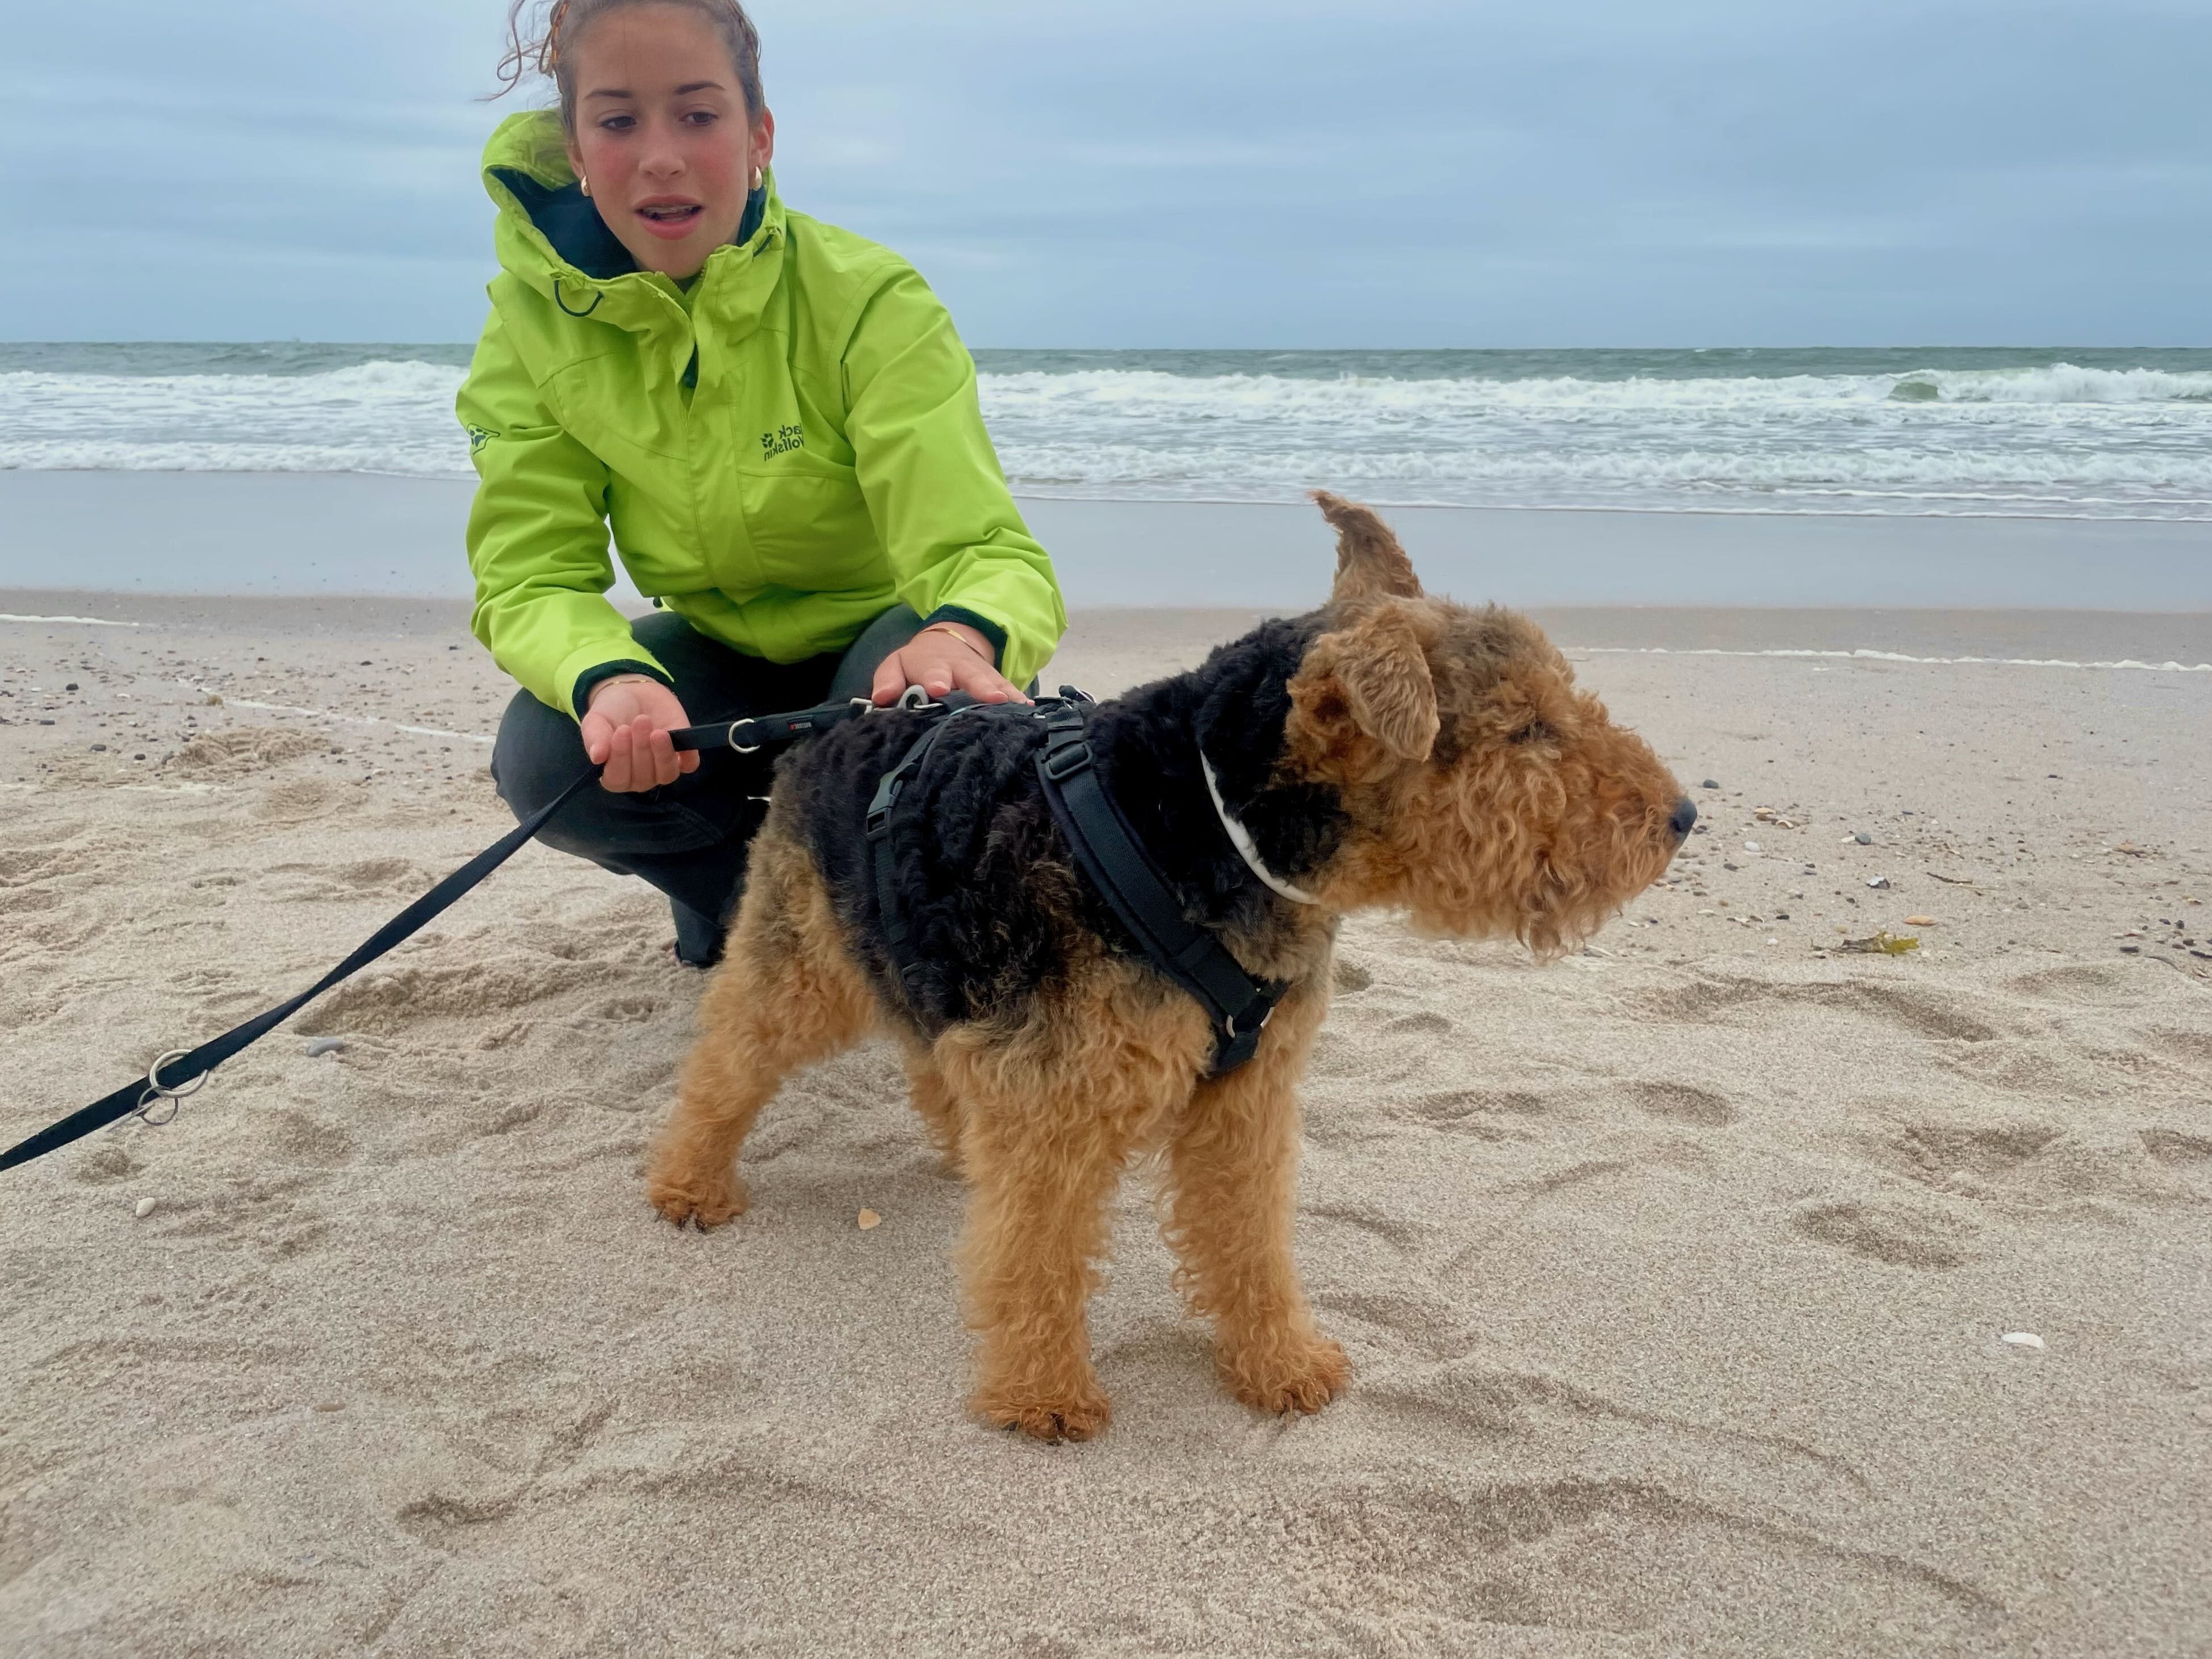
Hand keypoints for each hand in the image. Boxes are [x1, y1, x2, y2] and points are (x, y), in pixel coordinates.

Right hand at [581, 675, 698, 792]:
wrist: (633, 693)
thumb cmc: (611, 712)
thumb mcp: (596, 720)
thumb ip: (594, 737)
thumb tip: (597, 757)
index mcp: (614, 773)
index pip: (618, 779)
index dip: (620, 758)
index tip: (621, 731)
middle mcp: (639, 777)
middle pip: (643, 777)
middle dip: (641, 749)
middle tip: (640, 721)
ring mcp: (662, 768)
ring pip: (666, 774)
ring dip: (663, 753)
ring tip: (657, 731)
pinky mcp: (683, 756)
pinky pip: (690, 765)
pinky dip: (688, 757)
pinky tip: (680, 741)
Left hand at [870, 622, 1028, 707]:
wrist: (948, 643)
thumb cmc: (919, 663)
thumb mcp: (897, 664)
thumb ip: (888, 680)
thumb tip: (880, 698)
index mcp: (931, 665)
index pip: (933, 671)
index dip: (936, 679)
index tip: (939, 689)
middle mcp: (960, 668)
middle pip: (971, 676)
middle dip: (980, 687)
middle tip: (990, 697)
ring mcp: (981, 675)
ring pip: (993, 683)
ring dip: (1004, 694)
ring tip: (1014, 705)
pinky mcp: (997, 682)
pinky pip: (1009, 688)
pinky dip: (1018, 697)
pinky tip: (1028, 708)